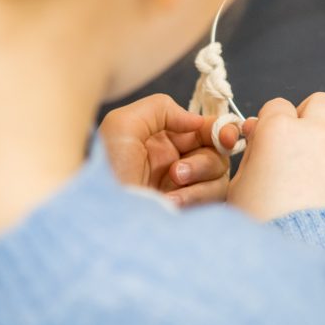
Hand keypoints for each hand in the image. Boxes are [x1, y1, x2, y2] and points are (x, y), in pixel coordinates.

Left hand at [99, 94, 239, 206]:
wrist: (98, 216)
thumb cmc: (106, 169)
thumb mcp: (124, 124)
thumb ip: (161, 108)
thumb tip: (197, 120)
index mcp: (163, 138)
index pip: (204, 129)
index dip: (222, 130)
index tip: (226, 137)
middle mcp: (176, 161)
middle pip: (217, 155)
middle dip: (204, 162)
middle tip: (177, 172)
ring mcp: (182, 189)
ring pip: (218, 180)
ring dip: (199, 182)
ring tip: (169, 189)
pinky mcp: (186, 211)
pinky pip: (210, 203)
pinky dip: (193, 200)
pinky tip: (169, 203)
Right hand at [227, 93, 324, 220]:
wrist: (299, 254)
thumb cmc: (262, 221)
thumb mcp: (239, 184)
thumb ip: (252, 154)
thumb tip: (259, 138)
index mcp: (281, 130)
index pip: (276, 105)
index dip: (266, 122)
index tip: (259, 139)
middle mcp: (316, 136)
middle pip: (319, 103)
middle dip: (305, 115)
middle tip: (290, 138)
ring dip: (318, 144)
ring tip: (299, 176)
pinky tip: (313, 195)